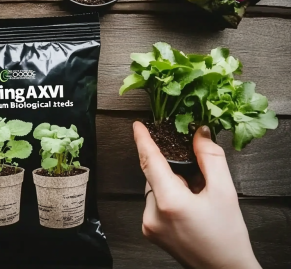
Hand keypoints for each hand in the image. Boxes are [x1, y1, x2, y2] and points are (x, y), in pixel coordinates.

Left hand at [134, 122, 260, 268]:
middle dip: (174, 172)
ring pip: (155, 189)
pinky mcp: (149, 231)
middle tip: (198, 184)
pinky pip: (154, 204)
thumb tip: (199, 134)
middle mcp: (152, 214)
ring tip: (195, 202)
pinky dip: (168, 199)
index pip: (150, 161)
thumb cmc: (227, 237)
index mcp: (170, 201)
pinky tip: (187, 211)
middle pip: (155, 175)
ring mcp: (148, 224)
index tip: (137, 126)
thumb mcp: (224, 192)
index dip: (143, 140)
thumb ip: (210, 158)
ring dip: (171, 186)